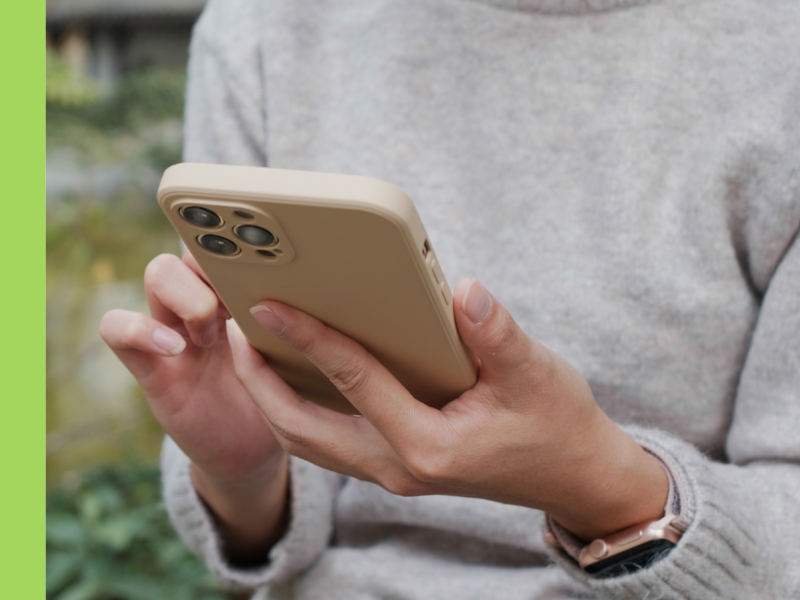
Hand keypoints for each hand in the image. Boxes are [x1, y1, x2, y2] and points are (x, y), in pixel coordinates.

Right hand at [99, 252, 287, 562]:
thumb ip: (304, 322)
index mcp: (245, 295)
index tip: (269, 260)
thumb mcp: (304, 354)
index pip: (235, 243)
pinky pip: (117, 329)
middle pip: (194, 247)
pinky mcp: (151, 368)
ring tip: (212, 329)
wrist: (255, 450)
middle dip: (215, 263)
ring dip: (186, 294)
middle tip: (241, 300)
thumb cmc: (286, 396)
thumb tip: (332, 285)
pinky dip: (138, 329)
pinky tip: (175, 347)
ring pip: (158, 274)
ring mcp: (175, 331)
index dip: (244, 241)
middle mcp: (207, 304)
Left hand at [227, 277, 667, 539]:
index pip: (352, 381)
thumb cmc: (557, 425)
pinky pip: (329, 441)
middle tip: (234, 329)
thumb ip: (496, 333)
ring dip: (271, 398)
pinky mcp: (396, 464)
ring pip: (309, 442)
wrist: (574, 477)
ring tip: (252, 349)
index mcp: (428, 446)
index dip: (307, 338)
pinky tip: (297, 374)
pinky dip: (300, 409)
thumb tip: (461, 291)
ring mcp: (393, 471)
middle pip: (302, 428)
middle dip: (259, 380)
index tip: (266, 304)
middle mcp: (399, 466)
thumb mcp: (537, 373)